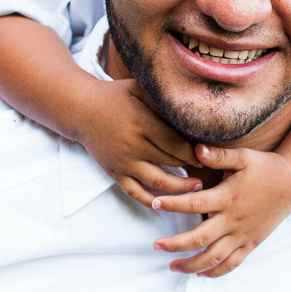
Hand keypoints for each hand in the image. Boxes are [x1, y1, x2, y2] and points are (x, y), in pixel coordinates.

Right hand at [74, 78, 202, 208]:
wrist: (81, 109)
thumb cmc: (115, 96)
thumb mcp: (138, 89)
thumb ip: (161, 101)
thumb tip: (189, 110)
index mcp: (142, 123)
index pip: (176, 144)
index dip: (194, 153)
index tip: (207, 155)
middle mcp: (133, 145)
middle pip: (170, 163)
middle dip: (191, 169)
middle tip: (209, 172)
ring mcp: (123, 162)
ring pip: (157, 183)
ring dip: (179, 188)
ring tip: (195, 188)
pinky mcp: (114, 172)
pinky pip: (134, 192)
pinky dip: (150, 201)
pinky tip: (166, 202)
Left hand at [151, 144, 290, 277]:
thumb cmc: (265, 168)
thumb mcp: (243, 157)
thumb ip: (219, 156)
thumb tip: (196, 149)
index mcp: (228, 198)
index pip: (194, 204)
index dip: (172, 204)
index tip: (154, 203)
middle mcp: (233, 220)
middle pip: (199, 239)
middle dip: (175, 244)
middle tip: (156, 246)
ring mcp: (242, 235)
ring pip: (214, 258)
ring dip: (191, 265)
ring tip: (172, 266)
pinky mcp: (250, 243)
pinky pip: (232, 264)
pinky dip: (215, 272)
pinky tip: (200, 274)